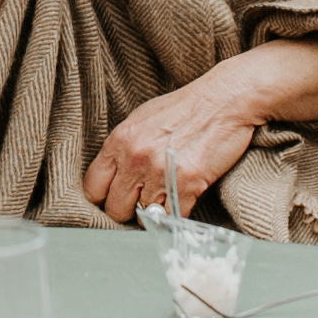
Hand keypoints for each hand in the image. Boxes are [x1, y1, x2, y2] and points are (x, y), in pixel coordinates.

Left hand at [84, 62, 286, 224]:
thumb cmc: (185, 108)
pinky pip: (171, 218)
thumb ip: (123, 148)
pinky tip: (182, 201)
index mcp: (119, 140)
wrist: (224, 99)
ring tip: (166, 199)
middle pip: (116, 208)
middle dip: (129, 210)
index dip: (104, 197)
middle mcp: (134, 158)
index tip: (116, 197)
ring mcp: (160, 172)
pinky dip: (176, 216)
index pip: (93, 187)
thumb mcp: (142, 119)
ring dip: (155, 213)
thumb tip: (113, 175)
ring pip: (144, 217)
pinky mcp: (187, 184)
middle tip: (144, 201)